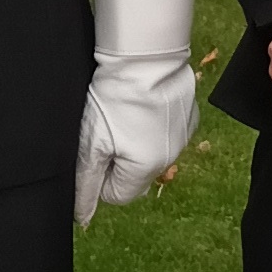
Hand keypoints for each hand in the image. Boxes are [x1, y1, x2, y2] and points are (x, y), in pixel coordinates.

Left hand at [76, 54, 198, 224]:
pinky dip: (150, 120)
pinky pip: (164, 130)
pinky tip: (140, 100)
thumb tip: (82, 218)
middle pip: (133, 172)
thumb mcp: (91, 143)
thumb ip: (86, 183)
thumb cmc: (114, 97)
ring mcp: (183, 134)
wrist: (144, 53)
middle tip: (106, 126)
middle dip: (117, 155)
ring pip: (149, 150)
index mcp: (147, 168)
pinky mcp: (188, 114)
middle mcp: (171, 156)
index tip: (95, 146)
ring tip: (123, 108)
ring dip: (133, 138)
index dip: (99, 174)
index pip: (117, 194)